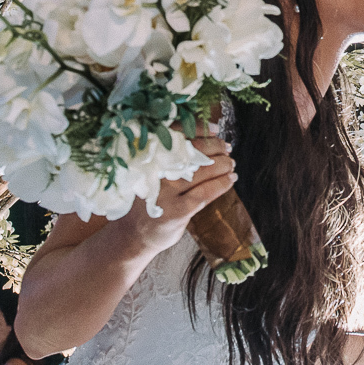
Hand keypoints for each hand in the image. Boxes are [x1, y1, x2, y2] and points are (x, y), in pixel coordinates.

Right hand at [120, 135, 236, 253]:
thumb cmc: (146, 200)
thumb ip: (168, 158)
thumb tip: (205, 139)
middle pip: (192, 151)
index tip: (215, 129)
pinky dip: (221, 183)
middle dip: (214, 146)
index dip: (199, 129)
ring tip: (231, 163)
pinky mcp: (177, 211)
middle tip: (226, 147)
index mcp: (147, 158)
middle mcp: (155, 173)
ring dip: (222, 165)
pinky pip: (205, 193)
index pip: (175, 135)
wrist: (132, 235)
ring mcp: (166, 193)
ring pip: (202, 171)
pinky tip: (231, 179)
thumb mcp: (149, 174)